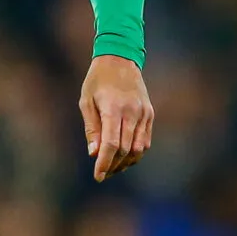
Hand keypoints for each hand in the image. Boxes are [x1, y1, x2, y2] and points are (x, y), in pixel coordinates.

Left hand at [79, 55, 152, 181]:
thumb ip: (92, 129)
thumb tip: (94, 154)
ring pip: (138, 149)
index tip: (97, 176)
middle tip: (102, 173)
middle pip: (125, 150)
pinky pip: (145, 140)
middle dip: (113, 165)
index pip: (112, 144)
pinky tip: (124, 156)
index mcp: (113, 108)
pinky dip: (136, 152)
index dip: (104, 163)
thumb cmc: (97, 81)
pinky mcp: (150, 114)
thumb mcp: (86, 101)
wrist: (119, 59)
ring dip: (126, 162)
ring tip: (113, 168)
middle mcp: (132, 112)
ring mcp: (144, 113)